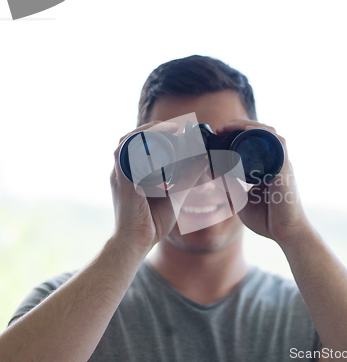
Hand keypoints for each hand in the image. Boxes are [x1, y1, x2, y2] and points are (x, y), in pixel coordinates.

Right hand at [110, 121, 209, 250]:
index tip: (180, 130)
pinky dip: (143, 143)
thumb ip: (188, 177)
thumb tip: (203, 159)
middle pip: (134, 136)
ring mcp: (120, 173)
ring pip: (129, 139)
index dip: (159, 131)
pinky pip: (127, 152)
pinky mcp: (122, 179)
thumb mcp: (176, 194)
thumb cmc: (152, 222)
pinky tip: (162, 141)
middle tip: (178, 127)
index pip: (142, 142)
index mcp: (134, 170)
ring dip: (150, 130)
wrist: (137, 243)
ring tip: (172, 129)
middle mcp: (124, 168)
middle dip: (156, 127)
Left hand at [216, 120, 310, 244]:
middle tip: (221, 128)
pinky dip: (263, 134)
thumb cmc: (268, 219)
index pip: (254, 141)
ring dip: (250, 125)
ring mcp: (282, 163)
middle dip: (240, 125)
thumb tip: (217, 173)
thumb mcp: (242, 199)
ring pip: (270, 133)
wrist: (286, 233)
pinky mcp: (285, 169)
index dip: (237, 133)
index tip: (219, 134)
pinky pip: (278, 144)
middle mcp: (276, 161)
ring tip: (231, 126)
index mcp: (267, 166)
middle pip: (262, 132)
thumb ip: (232, 186)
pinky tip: (248, 132)